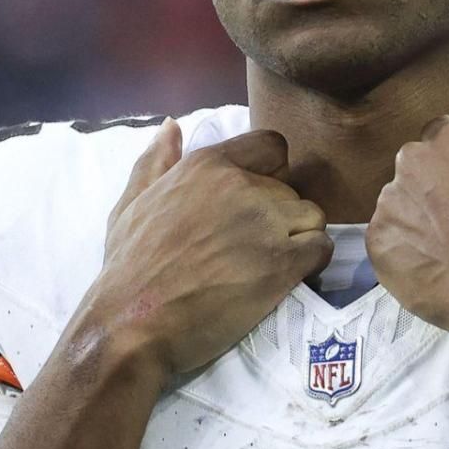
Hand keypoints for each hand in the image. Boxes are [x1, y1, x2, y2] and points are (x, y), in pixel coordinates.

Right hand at [84, 121, 332, 375]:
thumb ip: (155, 163)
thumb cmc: (128, 267)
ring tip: (273, 264)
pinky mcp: (282, 263)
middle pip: (292, 190)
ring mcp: (265, 224)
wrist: (134, 322)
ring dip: (300, 239)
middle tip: (256, 247)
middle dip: (281, 216)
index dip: (271, 173)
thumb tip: (172, 126)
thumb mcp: (130, 204)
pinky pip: (320, 249)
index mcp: (208, 165)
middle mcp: (242, 186)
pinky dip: (312, 264)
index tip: (255, 203)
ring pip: (312, 217)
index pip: (272, 146)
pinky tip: (288, 278)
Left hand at [367, 89, 448, 335]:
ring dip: (418, 222)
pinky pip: (386, 240)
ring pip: (400, 205)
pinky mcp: (376, 241)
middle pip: (418, 170)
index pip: (443, 139)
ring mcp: (389, 202)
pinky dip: (403, 252)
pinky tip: (433, 267)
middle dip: (436, 192)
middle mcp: (411, 161)